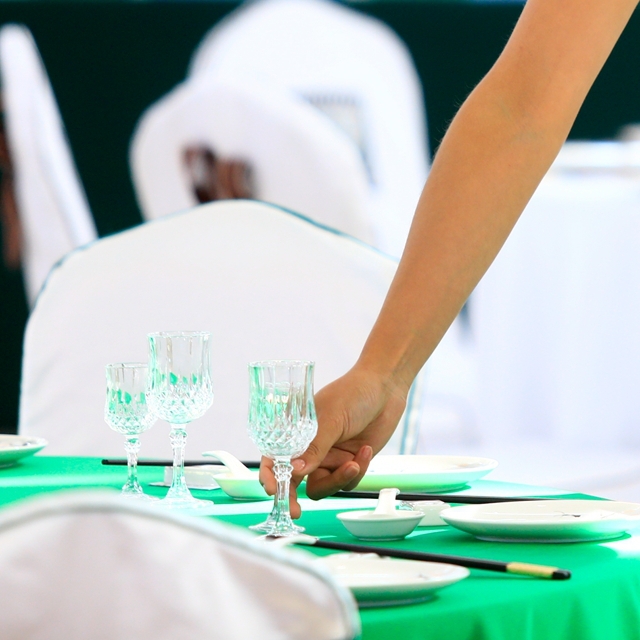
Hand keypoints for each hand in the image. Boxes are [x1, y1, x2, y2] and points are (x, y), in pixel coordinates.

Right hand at [259, 366, 407, 516]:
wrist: (385, 390)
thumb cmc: (353, 394)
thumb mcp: (331, 419)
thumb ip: (315, 447)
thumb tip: (295, 471)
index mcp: (295, 430)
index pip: (274, 456)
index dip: (269, 475)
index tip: (273, 491)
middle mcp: (309, 447)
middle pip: (294, 480)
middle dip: (294, 497)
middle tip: (297, 511)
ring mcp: (328, 456)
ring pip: (322, 486)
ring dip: (338, 479)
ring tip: (353, 463)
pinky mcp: (348, 462)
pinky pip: (346, 482)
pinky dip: (357, 470)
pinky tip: (365, 450)